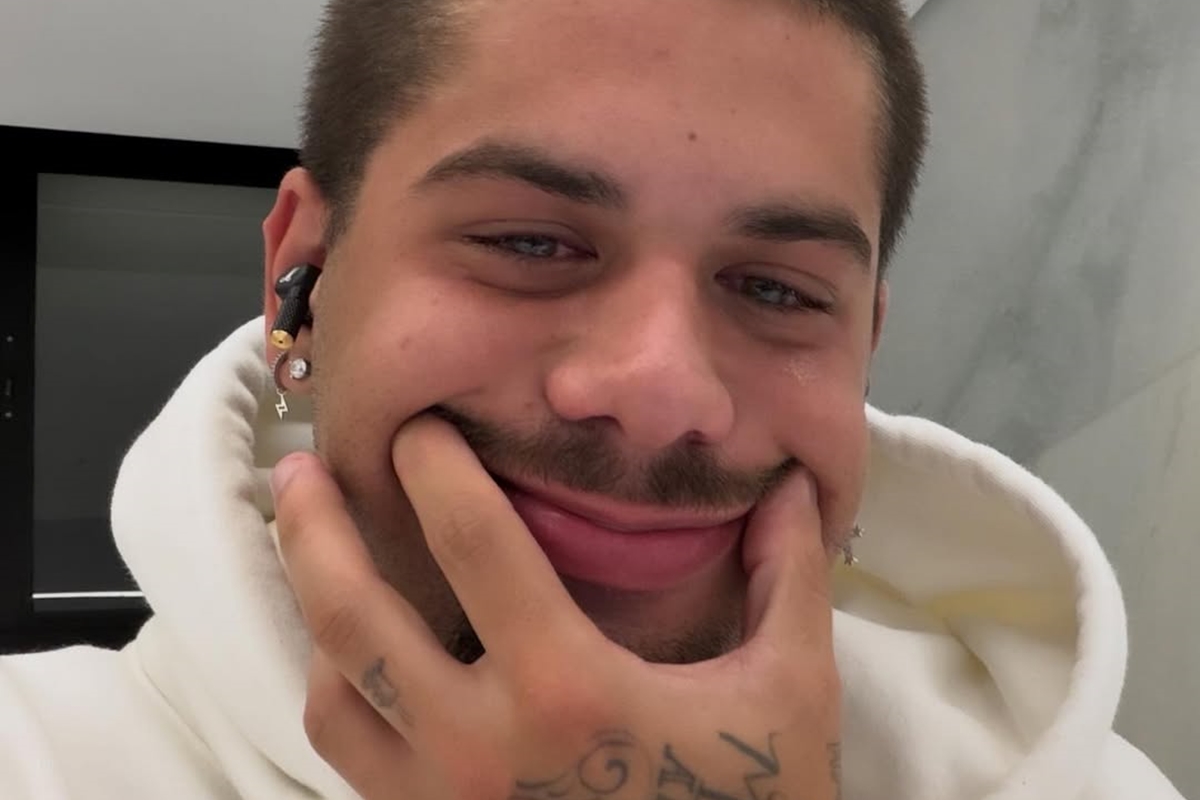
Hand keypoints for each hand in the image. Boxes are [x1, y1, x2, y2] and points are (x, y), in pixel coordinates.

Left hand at [273, 415, 841, 799]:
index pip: (475, 543)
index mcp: (568, 688)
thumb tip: (795, 487)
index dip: (436, 467)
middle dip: (314, 529)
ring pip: (333, 694)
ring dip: (314, 618)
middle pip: (357, 615)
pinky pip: (351, 758)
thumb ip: (787, 578)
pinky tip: (358, 660)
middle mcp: (479, 746)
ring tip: (315, 559)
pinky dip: (341, 693)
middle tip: (299, 470)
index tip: (419, 425)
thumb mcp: (791, 690)